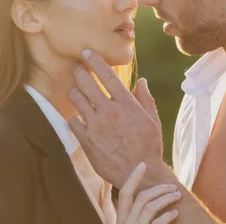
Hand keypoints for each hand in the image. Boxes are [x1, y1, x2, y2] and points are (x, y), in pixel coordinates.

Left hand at [68, 49, 163, 187]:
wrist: (139, 174)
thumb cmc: (148, 147)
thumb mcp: (152, 120)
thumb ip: (144, 99)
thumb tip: (142, 81)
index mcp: (126, 104)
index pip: (107, 75)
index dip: (94, 60)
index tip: (86, 52)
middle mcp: (109, 111)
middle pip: (87, 83)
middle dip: (79, 71)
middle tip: (77, 67)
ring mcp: (95, 125)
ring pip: (76, 99)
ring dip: (74, 90)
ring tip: (75, 89)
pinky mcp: (86, 140)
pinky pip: (72, 121)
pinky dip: (74, 116)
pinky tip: (77, 115)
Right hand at [117, 163, 179, 223]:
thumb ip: (135, 214)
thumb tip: (149, 198)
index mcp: (121, 219)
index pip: (124, 194)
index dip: (133, 178)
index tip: (143, 164)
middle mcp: (125, 222)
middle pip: (141, 197)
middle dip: (159, 189)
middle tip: (173, 186)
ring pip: (150, 207)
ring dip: (166, 198)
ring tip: (177, 195)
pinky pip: (158, 222)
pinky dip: (167, 215)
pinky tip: (175, 212)